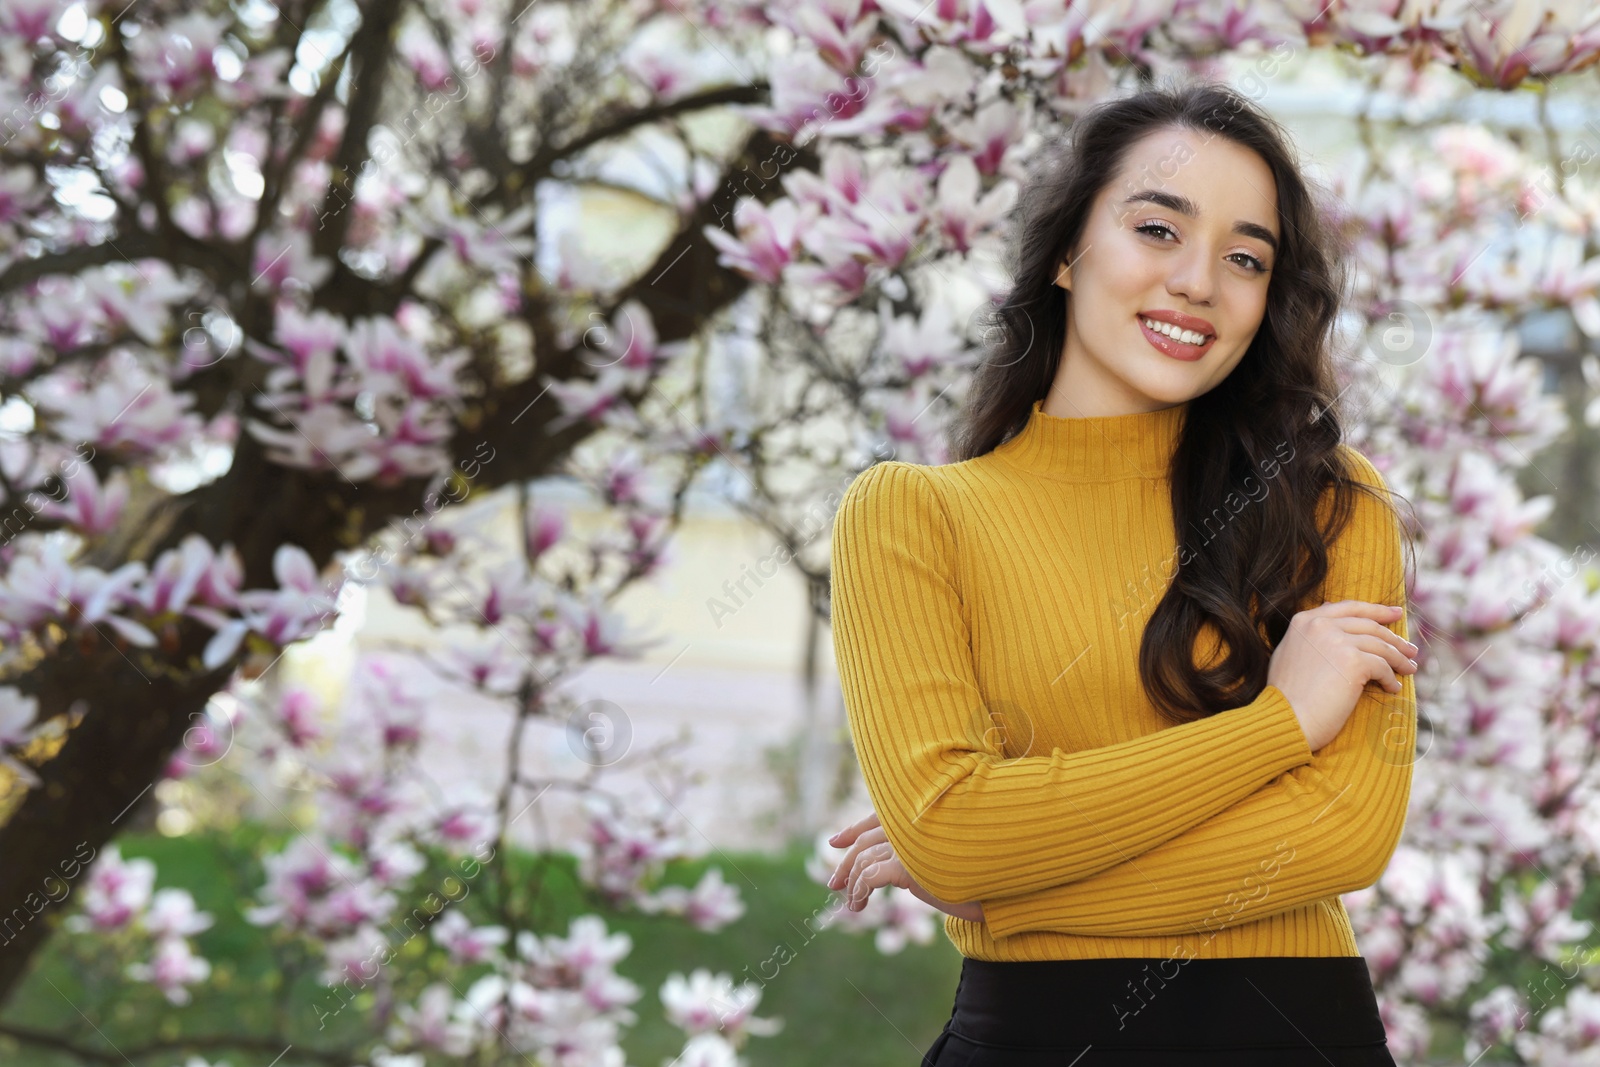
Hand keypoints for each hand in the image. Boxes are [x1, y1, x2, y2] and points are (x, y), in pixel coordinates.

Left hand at [825, 812, 984, 923]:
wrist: (1000, 888)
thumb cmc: (980, 873)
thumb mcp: (942, 858)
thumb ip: (918, 851)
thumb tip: (894, 866)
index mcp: (921, 816)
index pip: (877, 817)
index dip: (853, 829)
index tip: (834, 841)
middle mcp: (911, 824)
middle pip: (865, 840)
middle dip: (846, 862)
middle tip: (833, 883)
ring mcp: (909, 842)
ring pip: (864, 860)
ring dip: (853, 884)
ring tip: (853, 905)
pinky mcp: (907, 865)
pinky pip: (870, 878)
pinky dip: (861, 890)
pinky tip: (860, 903)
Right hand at [1270, 599, 1418, 751]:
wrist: (1286, 719)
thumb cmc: (1287, 694)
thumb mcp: (1292, 653)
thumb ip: (1310, 634)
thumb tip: (1331, 615)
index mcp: (1305, 620)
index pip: (1349, 608)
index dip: (1376, 610)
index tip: (1395, 614)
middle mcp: (1320, 625)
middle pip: (1369, 626)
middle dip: (1394, 638)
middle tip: (1410, 650)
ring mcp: (1337, 641)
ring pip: (1380, 646)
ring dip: (1399, 659)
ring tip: (1409, 670)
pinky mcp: (1353, 661)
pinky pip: (1382, 667)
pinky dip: (1391, 678)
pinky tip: (1392, 688)